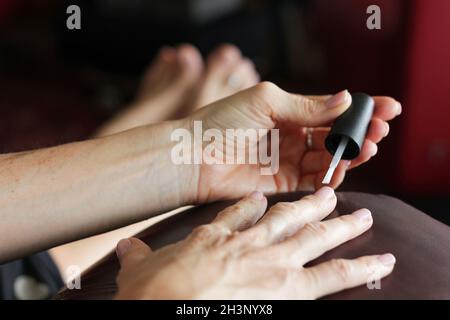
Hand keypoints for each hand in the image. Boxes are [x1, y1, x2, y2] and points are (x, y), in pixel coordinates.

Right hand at [115, 187, 394, 298]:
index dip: (256, 205)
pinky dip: (356, 269)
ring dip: (342, 227)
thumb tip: (124, 249)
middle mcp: (248, 244)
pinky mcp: (289, 291)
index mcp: (215, 237)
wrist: (164, 307)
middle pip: (288, 217)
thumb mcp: (139, 270)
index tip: (267, 199)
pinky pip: (332, 277)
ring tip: (364, 218)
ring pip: (315, 238)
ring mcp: (271, 265)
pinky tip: (378, 264)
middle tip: (335, 193)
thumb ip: (138, 258)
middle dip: (312, 205)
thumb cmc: (152, 293)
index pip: (240, 213)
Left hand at [184, 82, 400, 202]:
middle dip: (359, 133)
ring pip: (328, 158)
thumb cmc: (221, 122)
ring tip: (366, 149)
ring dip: (350, 155)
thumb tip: (345, 99)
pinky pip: (313, 181)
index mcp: (287, 110)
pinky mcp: (282, 183)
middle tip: (379, 132)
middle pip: (334, 135)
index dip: (360, 108)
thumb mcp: (266, 102)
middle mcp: (290, 135)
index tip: (387, 108)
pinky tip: (342, 170)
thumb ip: (306, 106)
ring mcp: (287, 159)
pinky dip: (330, 177)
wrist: (193, 157)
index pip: (330, 109)